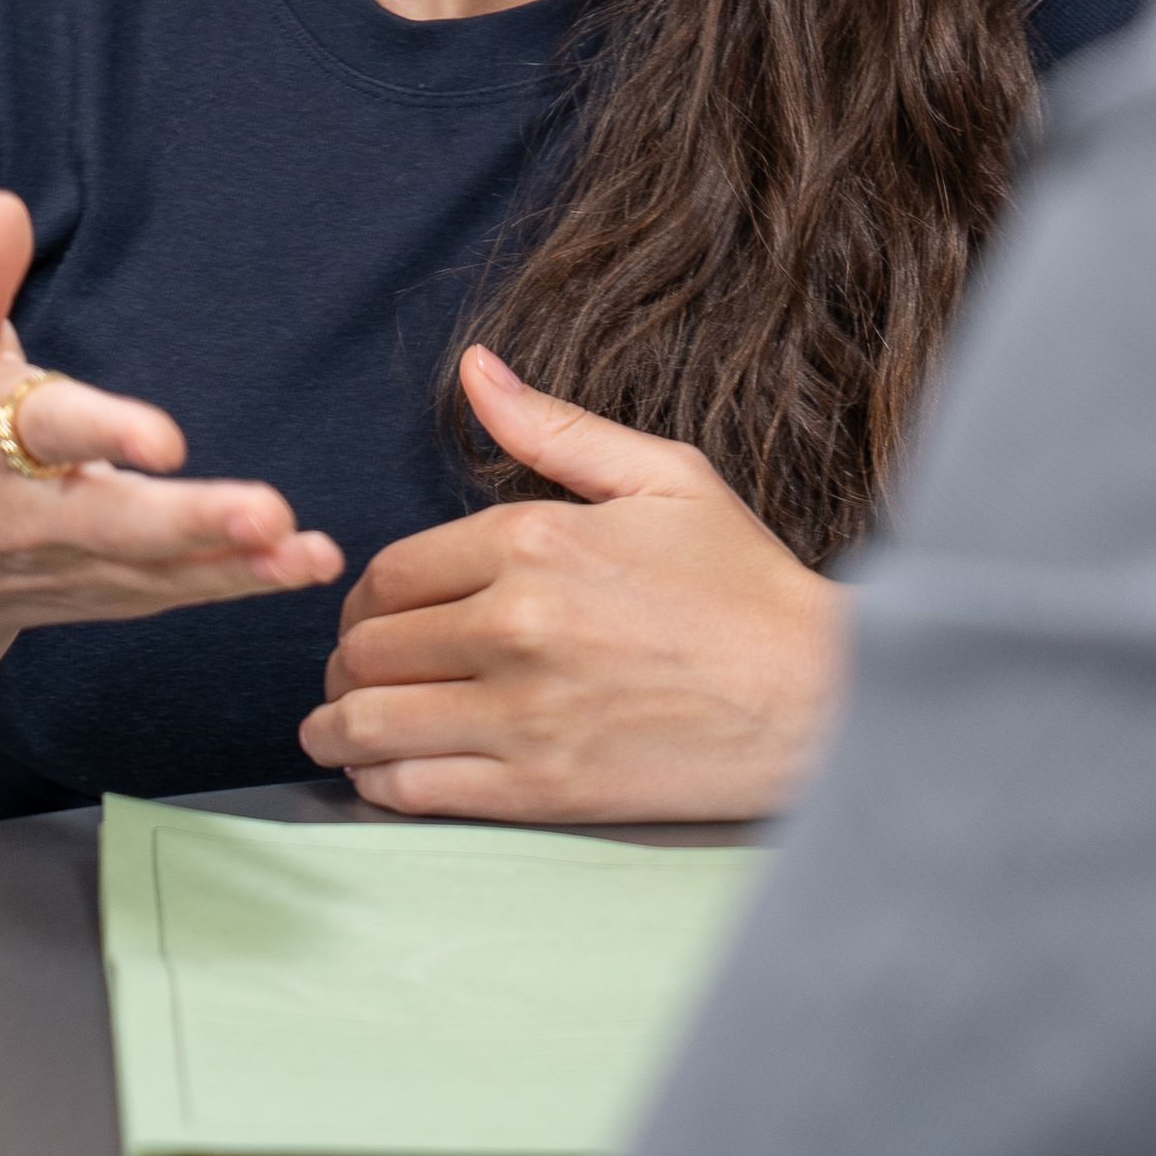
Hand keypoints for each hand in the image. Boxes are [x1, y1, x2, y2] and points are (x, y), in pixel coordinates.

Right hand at [0, 192, 343, 798]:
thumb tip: (2, 209)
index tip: (168, 441)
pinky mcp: (106, 595)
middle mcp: (32, 513)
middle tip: (268, 513)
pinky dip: (241, 581)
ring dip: (239, 565)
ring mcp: (73, 564)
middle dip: (190, 521)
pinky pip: (174, 593)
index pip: (50, 430)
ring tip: (307, 551)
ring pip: (156, 571)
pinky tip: (306, 563)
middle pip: (113, 522)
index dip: (106, 433)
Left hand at [299, 346, 846, 823]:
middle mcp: (515, 624)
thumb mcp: (663, 477)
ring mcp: (523, 711)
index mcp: (536, 539)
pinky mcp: (538, 787)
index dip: (368, 597)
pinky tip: (386, 771)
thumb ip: (553, 427)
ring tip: (340, 726)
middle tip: (357, 670)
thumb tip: (473, 367)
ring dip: (338, 725)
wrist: (817, 695)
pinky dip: (378, 781)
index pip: (392, 572)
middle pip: (368, 647)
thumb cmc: (743, 583)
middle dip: (348, 659)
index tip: (377, 615)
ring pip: (369, 721)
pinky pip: (410, 789)